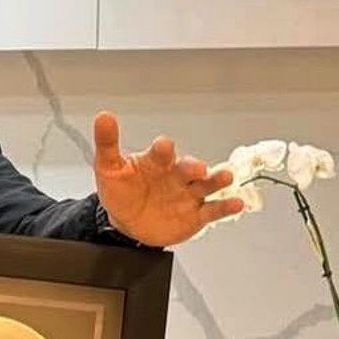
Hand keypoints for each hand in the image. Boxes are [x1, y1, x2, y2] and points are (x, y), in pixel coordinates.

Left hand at [93, 111, 243, 246]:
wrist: (127, 222)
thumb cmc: (122, 190)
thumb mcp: (109, 168)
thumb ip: (107, 144)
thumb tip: (103, 117)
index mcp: (156, 162)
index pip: (162, 152)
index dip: (163, 149)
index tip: (164, 146)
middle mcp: (176, 175)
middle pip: (189, 168)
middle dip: (193, 167)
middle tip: (196, 168)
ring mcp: (188, 194)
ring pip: (207, 184)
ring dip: (217, 180)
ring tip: (225, 177)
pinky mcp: (196, 214)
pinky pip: (214, 210)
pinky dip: (226, 206)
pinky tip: (235, 203)